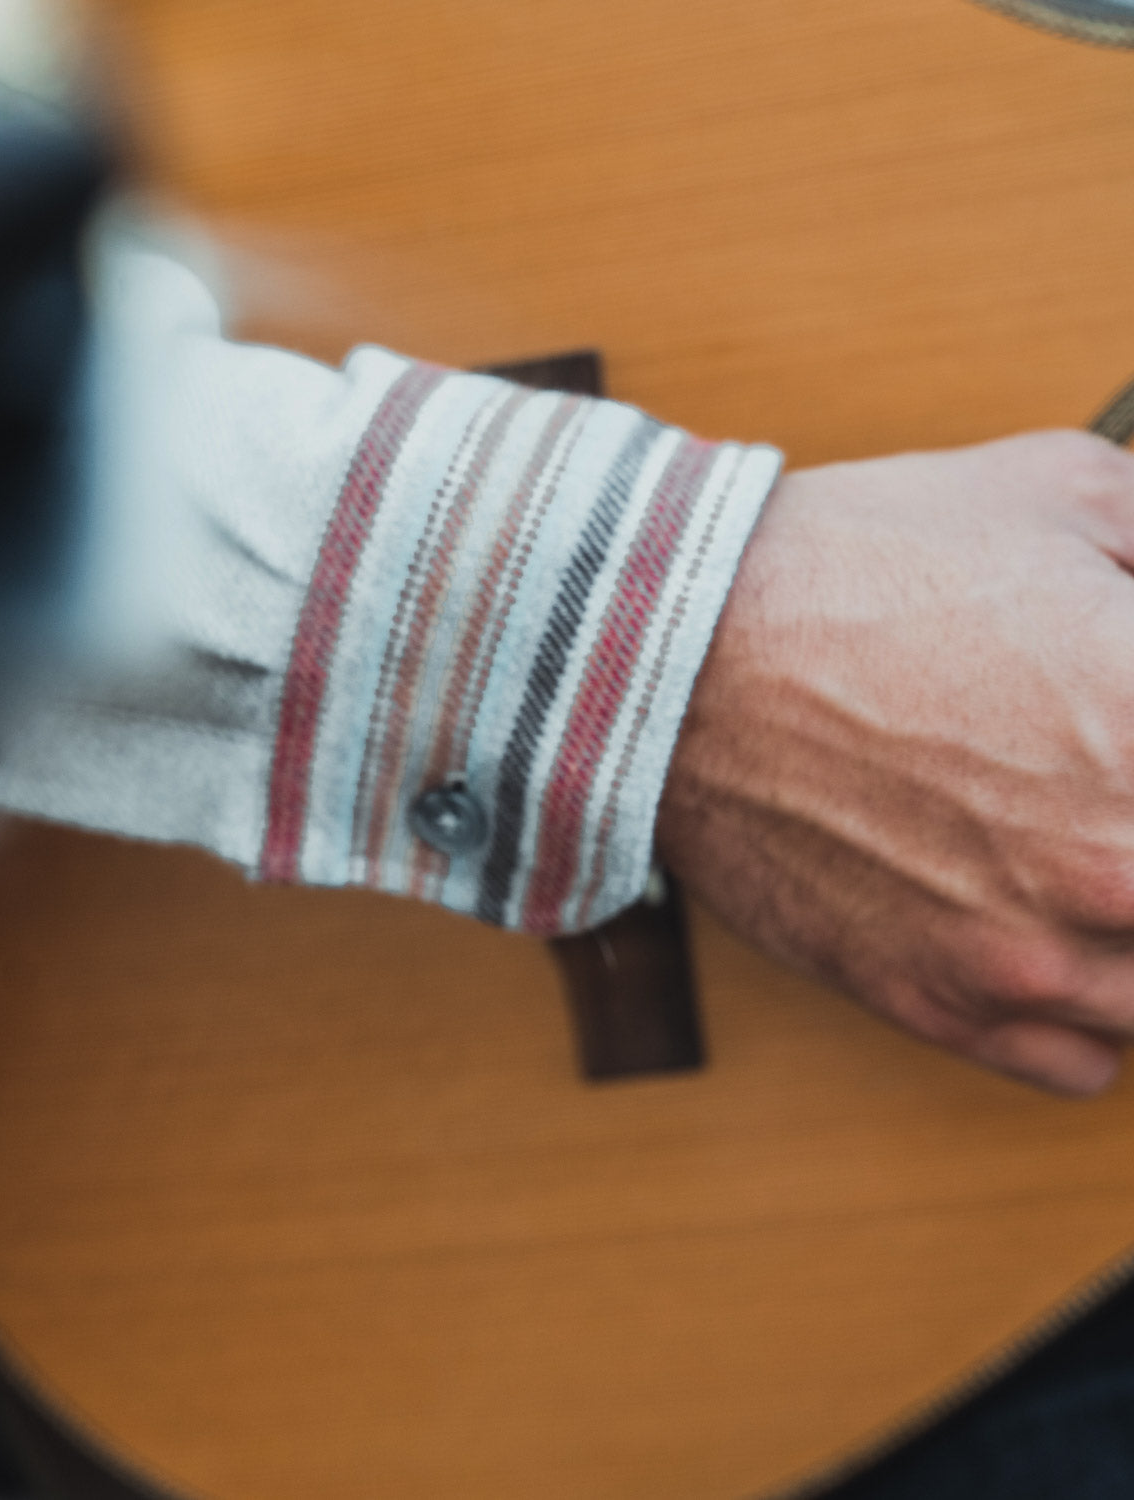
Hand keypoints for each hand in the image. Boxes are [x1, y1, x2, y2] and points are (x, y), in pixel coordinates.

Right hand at [657, 430, 1133, 1094]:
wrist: (676, 659)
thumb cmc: (853, 572)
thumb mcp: (1064, 492)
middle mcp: (1113, 868)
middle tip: (1118, 789)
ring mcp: (1024, 955)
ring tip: (1102, 862)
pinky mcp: (936, 1000)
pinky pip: (1085, 1062)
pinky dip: (1096, 1013)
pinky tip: (1063, 935)